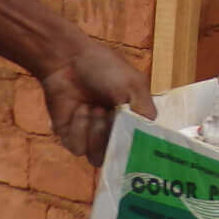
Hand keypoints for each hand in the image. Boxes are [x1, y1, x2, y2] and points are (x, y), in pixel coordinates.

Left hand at [40, 41, 155, 165]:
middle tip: (108, 111)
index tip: (133, 137)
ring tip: (93, 108)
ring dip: (96, 132)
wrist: (67, 61)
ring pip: (97, 157)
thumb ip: (144, 112)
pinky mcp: (70, 137)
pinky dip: (79, 128)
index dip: (138, 146)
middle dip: (112, 134)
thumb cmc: (105, 67)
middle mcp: (114, 130)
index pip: (141, 145)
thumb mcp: (134, 85)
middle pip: (119, 154)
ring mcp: (91, 136)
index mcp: (133, 119)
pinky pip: (78, 149)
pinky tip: (79, 109)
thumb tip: (151, 137)